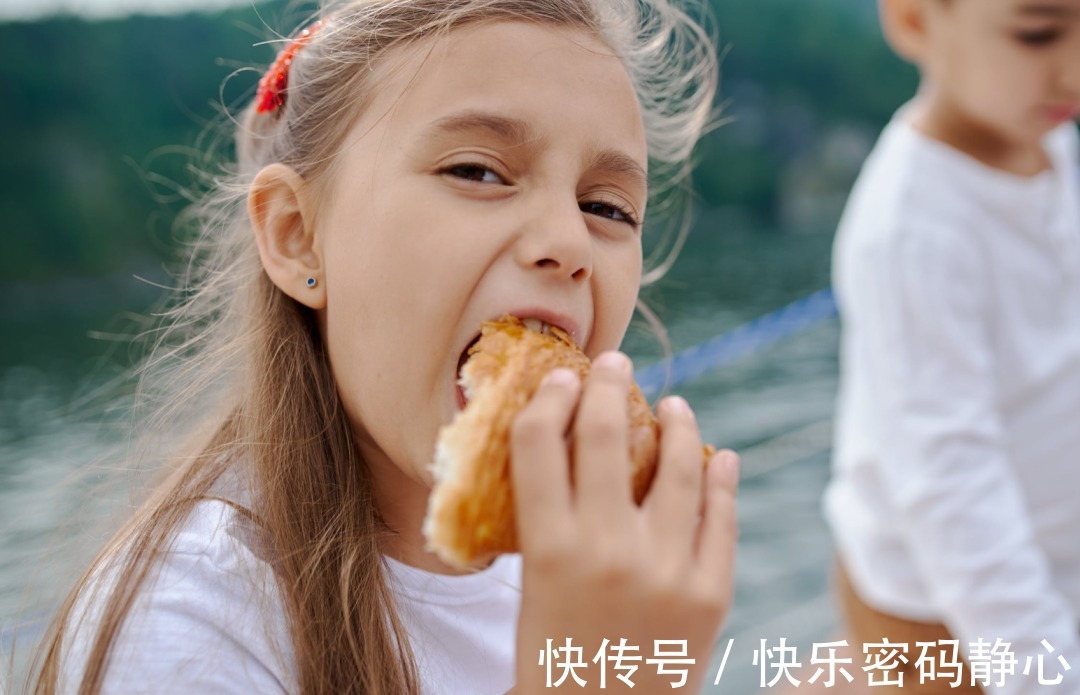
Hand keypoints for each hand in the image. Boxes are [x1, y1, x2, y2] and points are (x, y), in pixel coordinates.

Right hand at [510, 351, 739, 692]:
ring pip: (678, 466)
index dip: (548, 398)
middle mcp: (608, 551)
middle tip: (612, 363)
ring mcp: (667, 570)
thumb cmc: (552, 663)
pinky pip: (721, 517)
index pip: (539, 442)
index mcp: (548, 550)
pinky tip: (720, 456)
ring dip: (677, 422)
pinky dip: (722, 479)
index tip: (559, 379)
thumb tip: (564, 447)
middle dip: (608, 385)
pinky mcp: (712, 593)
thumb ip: (546, 522)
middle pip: (606, 436)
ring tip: (674, 403)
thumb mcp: (530, 591)